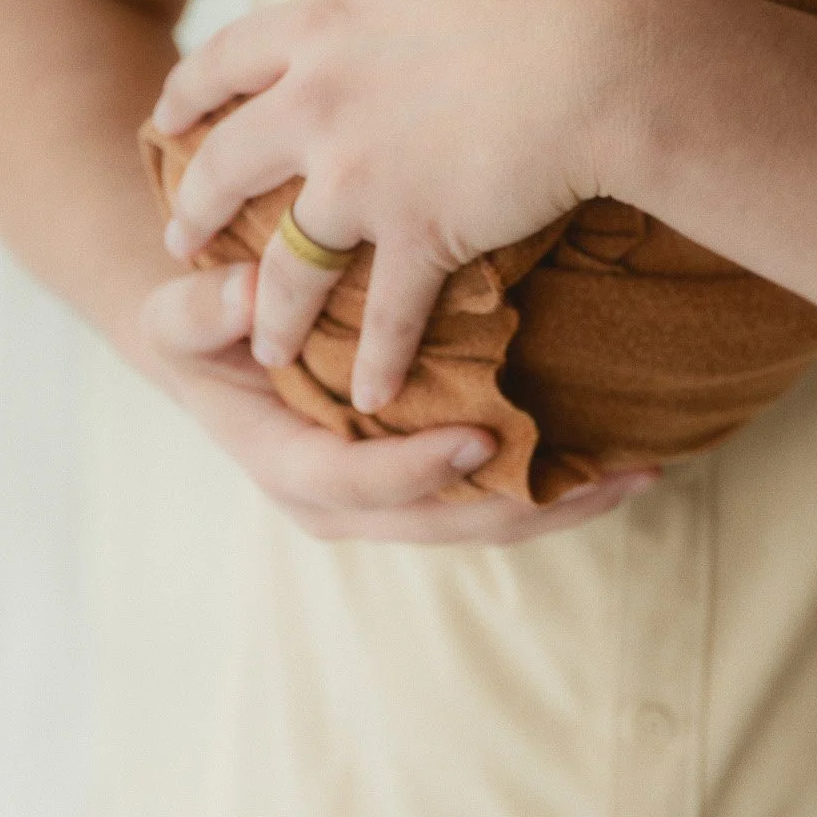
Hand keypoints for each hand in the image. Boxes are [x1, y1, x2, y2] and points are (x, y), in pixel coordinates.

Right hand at [138, 261, 655, 543]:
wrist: (222, 346)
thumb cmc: (205, 327)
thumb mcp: (179, 316)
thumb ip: (204, 311)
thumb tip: (248, 295)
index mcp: (287, 463)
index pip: (353, 483)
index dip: (415, 469)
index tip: (478, 440)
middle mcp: (344, 500)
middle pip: (442, 521)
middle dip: (526, 505)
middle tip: (607, 475)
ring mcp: (389, 495)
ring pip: (481, 519)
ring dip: (559, 502)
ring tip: (636, 473)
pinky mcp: (424, 476)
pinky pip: (492, 495)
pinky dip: (554, 483)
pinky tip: (617, 460)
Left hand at [150, 0, 642, 409]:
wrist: (606, 57)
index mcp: (328, 27)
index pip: (227, 58)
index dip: (190, 89)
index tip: (167, 116)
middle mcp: (322, 105)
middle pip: (227, 167)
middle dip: (195, 207)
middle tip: (178, 238)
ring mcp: (362, 177)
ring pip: (288, 262)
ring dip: (272, 311)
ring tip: (267, 347)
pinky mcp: (418, 235)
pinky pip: (385, 314)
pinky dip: (376, 360)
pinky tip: (368, 394)